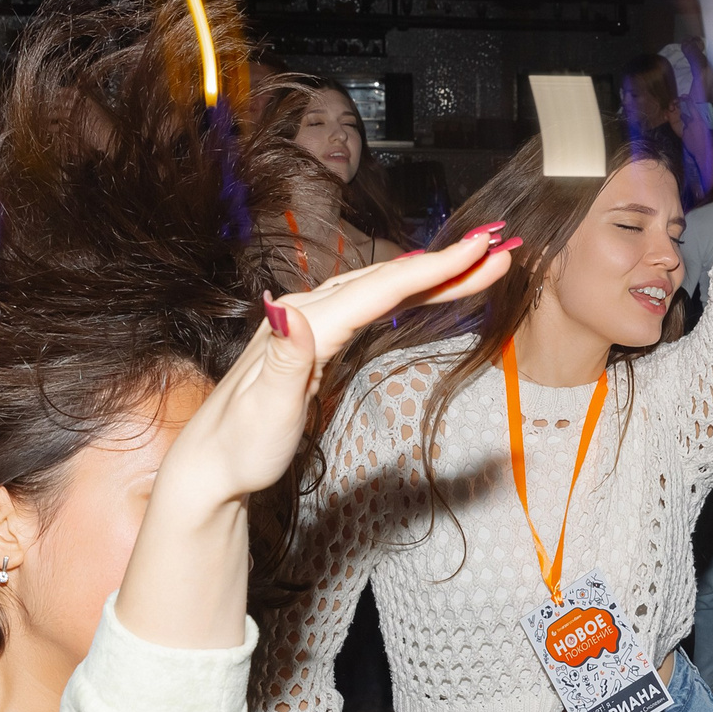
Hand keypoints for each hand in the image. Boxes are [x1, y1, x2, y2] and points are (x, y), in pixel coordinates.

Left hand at [157, 227, 515, 512]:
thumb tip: (291, 312)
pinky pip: (373, 307)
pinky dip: (408, 294)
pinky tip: (433, 289)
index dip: (432, 268)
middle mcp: (308, 313)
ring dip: (433, 274)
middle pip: (388, 279)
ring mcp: (313, 323)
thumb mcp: (265, 410)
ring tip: (482, 263)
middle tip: (498, 247)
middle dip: (445, 262)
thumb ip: (285, 360)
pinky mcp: (319, 340)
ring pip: (383, 288)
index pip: (379, 289)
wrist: (214, 463)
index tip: (478, 249)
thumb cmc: (242, 445)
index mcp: (304, 324)